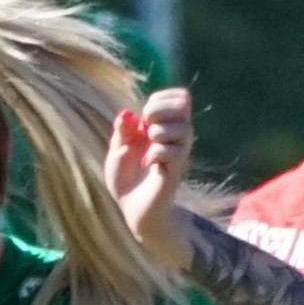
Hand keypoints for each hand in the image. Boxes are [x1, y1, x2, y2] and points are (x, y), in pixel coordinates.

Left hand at [106, 85, 194, 250]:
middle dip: (159, 109)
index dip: (160, 99)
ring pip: (183, 128)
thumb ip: (122, 131)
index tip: (144, 116)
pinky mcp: (177, 170)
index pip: (179, 97)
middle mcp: (176, 136)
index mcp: (164, 125)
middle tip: (146, 127)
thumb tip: (127, 114)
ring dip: (158, 133)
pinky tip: (149, 163)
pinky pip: (174, 151)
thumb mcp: (118, 150)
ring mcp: (179, 152)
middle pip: (185, 103)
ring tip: (147, 148)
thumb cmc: (126, 178)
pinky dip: (156, 153)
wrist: (131, 207)